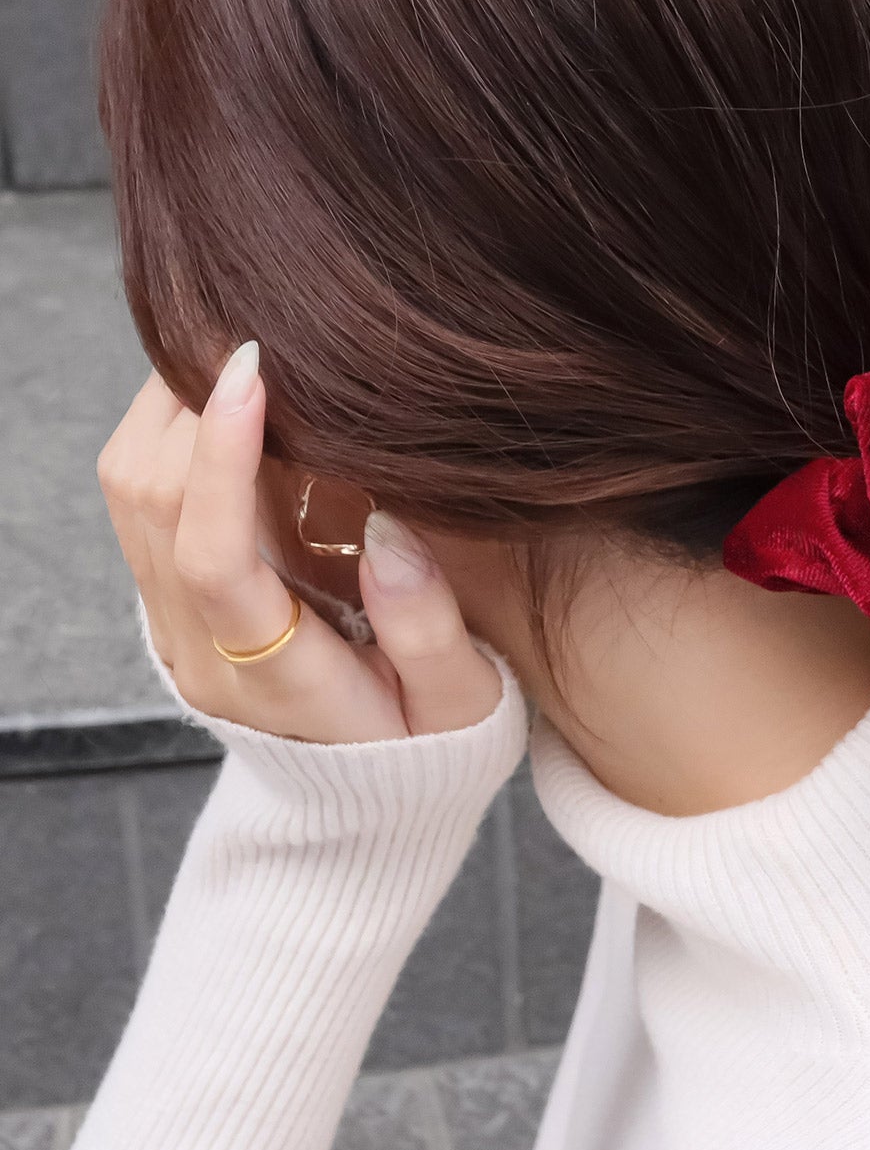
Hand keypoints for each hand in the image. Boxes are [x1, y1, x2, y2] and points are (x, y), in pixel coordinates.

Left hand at [97, 342, 504, 742]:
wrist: (360, 812)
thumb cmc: (424, 753)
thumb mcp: (460, 712)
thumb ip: (427, 633)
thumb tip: (390, 531)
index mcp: (272, 682)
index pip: (213, 558)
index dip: (223, 459)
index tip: (254, 370)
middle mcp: (200, 652)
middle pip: (149, 505)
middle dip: (192, 402)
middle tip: (265, 338)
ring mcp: (173, 626)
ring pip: (129, 490)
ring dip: (173, 409)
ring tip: (248, 360)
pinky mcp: (170, 600)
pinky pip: (139, 497)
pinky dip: (172, 433)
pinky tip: (231, 407)